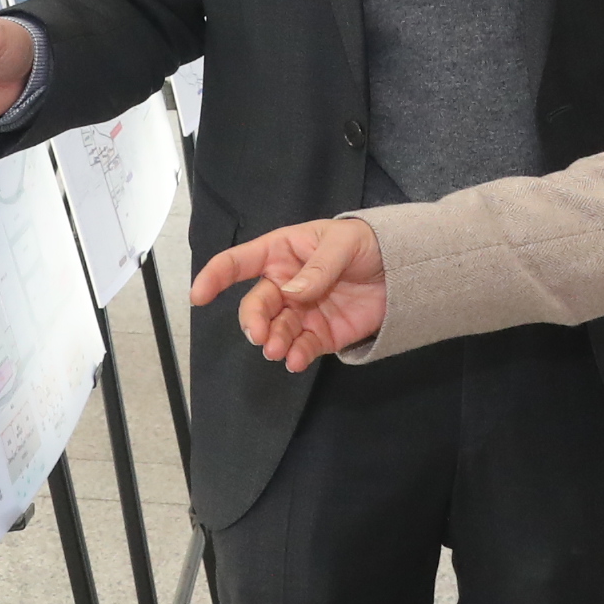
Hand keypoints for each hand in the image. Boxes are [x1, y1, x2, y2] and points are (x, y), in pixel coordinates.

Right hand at [189, 217, 389, 368]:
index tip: (199, 295)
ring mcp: (301, 312)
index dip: (215, 276)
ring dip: (272, 342)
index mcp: (282, 252)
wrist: (403, 270)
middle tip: (260, 335)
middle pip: (255, 305)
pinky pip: (300, 348)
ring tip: (278, 350)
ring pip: (274, 331)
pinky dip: (295, 356)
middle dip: (252, 321)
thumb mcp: (344, 243)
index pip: (239, 262)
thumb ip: (319, 267)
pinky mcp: (319, 335)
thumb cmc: (367, 243)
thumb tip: (293, 292)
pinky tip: (296, 361)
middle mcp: (285, 284)